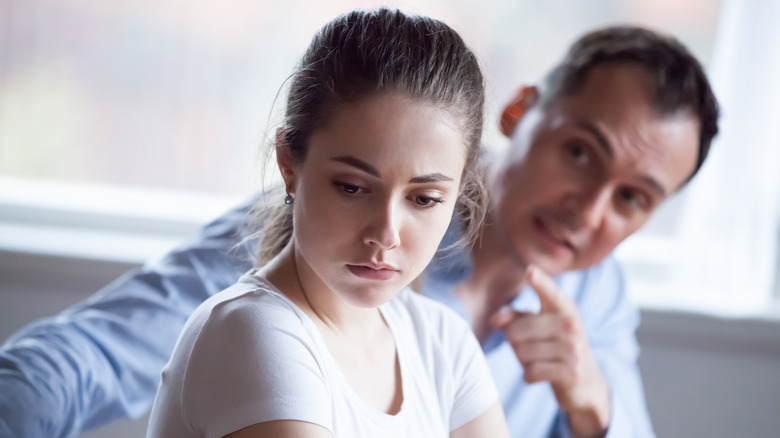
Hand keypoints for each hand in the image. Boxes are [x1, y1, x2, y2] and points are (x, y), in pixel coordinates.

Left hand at [490, 265, 610, 437]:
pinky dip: (529, 376)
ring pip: (521, 353)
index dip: (539, 281)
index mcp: (563, 306)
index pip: (548, 291)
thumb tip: (494, 319)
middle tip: (532, 347)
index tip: (530, 271)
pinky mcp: (571, 371)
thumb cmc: (554, 346)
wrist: (586, 381)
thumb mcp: (538, 326)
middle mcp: (570, 323)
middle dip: (514, 342)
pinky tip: (541, 373)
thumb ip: (514, 317)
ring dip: (523, 361)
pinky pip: (530, 372)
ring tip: (540, 359)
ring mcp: (573, 348)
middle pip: (515, 331)